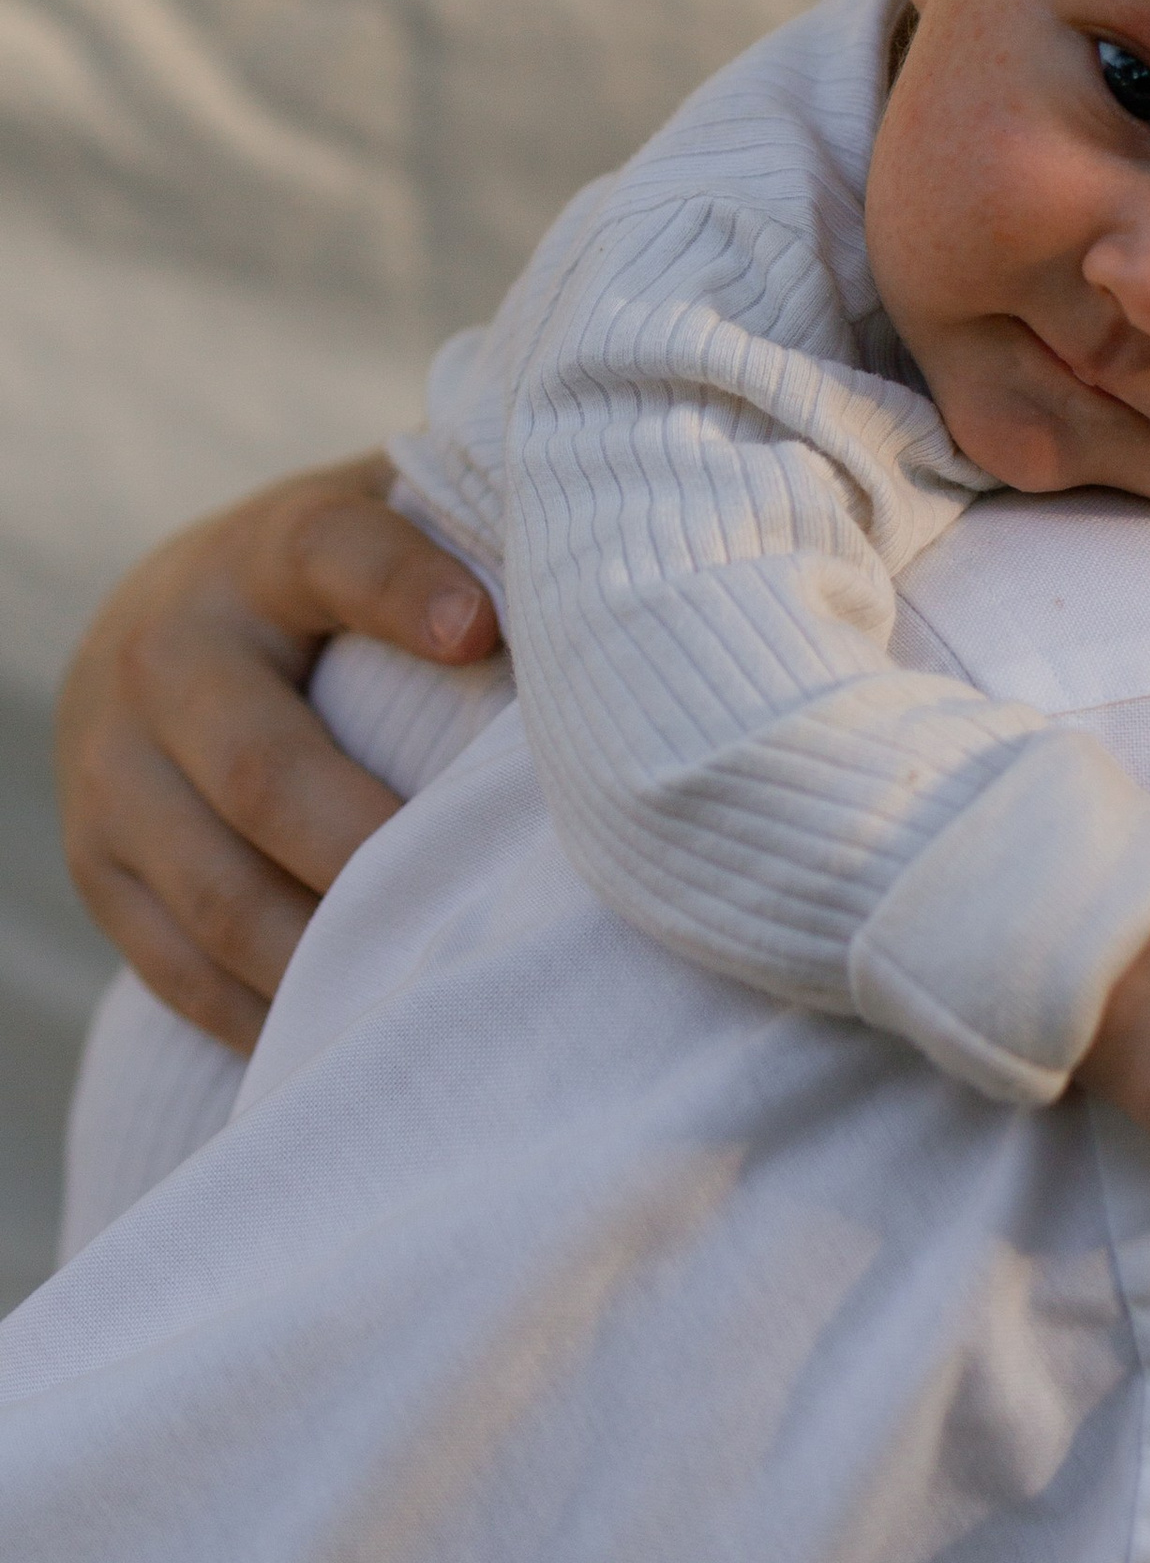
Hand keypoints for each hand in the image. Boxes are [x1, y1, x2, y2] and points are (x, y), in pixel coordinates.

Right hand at [53, 458, 500, 1050]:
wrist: (159, 627)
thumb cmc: (340, 589)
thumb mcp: (396, 527)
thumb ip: (485, 540)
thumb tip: (638, 580)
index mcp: (269, 553)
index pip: (332, 555)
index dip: (401, 590)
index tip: (483, 633)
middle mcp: (171, 655)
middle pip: (263, 769)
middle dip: (371, 849)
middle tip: (480, 900)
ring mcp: (115, 771)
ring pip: (218, 891)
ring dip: (326, 956)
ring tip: (433, 993)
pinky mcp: (98, 870)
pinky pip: (177, 966)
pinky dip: (268, 1014)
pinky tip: (358, 1036)